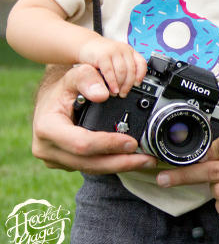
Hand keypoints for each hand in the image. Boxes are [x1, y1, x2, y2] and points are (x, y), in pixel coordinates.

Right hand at [31, 64, 156, 172]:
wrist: (52, 101)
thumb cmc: (63, 89)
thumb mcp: (74, 75)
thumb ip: (88, 78)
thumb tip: (103, 94)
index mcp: (47, 128)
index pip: (82, 143)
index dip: (108, 145)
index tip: (132, 142)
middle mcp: (48, 148)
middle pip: (89, 163)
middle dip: (121, 162)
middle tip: (147, 159)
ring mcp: (55, 158)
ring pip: (91, 169)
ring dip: (120, 166)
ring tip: (145, 161)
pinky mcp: (66, 163)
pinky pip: (90, 167)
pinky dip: (112, 164)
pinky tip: (131, 160)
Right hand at [78, 35, 146, 96]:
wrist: (84, 45)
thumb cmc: (100, 55)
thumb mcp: (115, 60)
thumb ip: (123, 68)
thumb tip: (131, 84)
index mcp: (129, 51)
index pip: (141, 63)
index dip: (140, 75)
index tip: (137, 84)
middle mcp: (123, 50)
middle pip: (131, 70)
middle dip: (128, 85)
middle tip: (123, 93)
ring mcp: (113, 51)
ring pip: (122, 72)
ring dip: (120, 85)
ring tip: (116, 92)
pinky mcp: (102, 55)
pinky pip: (110, 72)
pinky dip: (112, 82)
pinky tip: (111, 89)